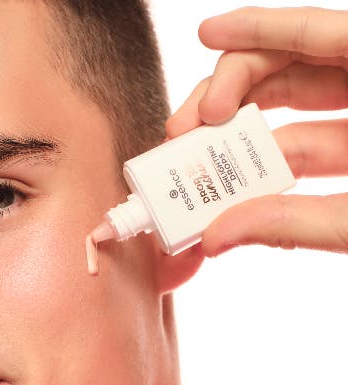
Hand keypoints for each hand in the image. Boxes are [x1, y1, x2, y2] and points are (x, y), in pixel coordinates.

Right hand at [166, 6, 347, 256]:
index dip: (258, 28)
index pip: (318, 32)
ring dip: (240, 139)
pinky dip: (268, 169)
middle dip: (232, 94)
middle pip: (295, 67)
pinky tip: (233, 187)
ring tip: (197, 166)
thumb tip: (215, 235)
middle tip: (187, 131)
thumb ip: (295, 224)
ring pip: (296, 110)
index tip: (207, 33)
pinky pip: (309, 147)